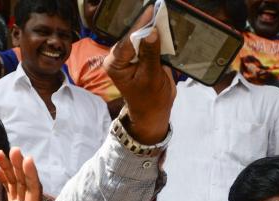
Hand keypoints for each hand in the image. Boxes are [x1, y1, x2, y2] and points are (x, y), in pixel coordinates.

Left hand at [103, 8, 174, 144]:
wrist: (154, 111)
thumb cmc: (150, 99)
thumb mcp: (151, 77)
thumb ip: (150, 54)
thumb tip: (152, 32)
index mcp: (115, 64)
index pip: (127, 40)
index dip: (140, 26)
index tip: (151, 12)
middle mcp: (120, 57)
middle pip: (133, 35)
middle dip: (146, 24)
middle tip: (158, 10)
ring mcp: (130, 55)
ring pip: (140, 36)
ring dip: (152, 28)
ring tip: (162, 14)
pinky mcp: (141, 55)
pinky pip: (148, 42)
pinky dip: (156, 35)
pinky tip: (164, 25)